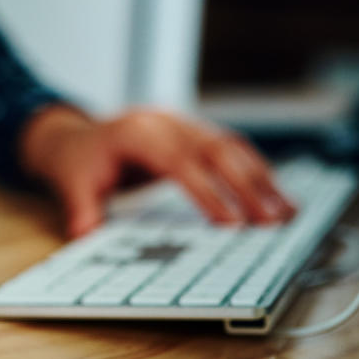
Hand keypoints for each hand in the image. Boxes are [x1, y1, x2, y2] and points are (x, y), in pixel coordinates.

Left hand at [20, 105, 295, 237]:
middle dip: (247, 187)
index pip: (178, 161)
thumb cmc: (79, 162)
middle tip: (272, 222)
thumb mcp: (71, 185)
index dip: (207, 191)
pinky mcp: (196, 133)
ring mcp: (184, 124)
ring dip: (261, 179)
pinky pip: (232, 149)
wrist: (78, 136)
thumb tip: (84, 236)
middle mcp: (166, 122)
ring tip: (287, 212)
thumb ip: (81, 211)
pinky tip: (277, 196)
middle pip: (215, 150)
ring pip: (231, 146)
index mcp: (136, 132)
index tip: (230, 224)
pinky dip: (256, 172)